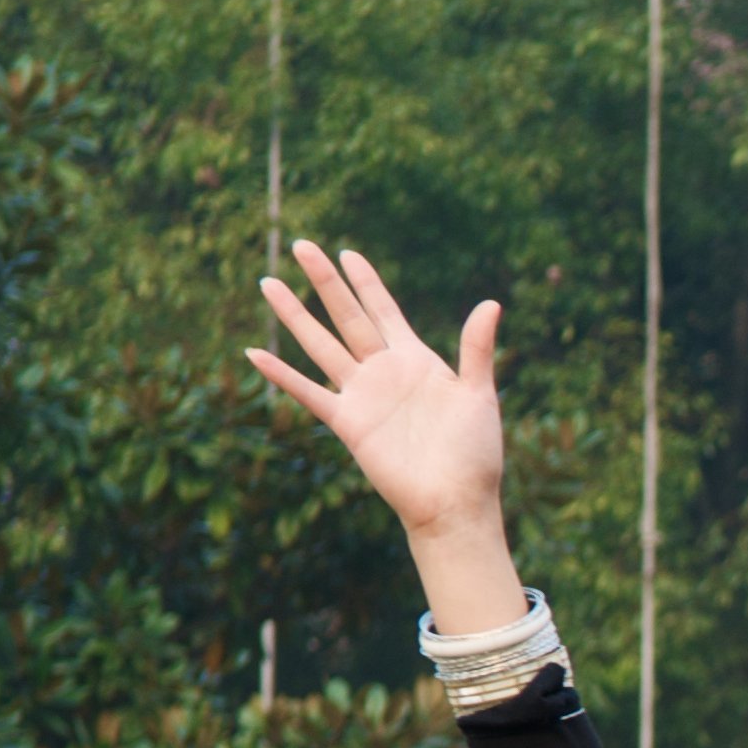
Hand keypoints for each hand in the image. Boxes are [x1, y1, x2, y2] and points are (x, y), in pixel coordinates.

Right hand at [247, 242, 524, 632]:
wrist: (457, 502)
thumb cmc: (475, 454)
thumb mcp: (478, 395)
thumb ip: (477, 349)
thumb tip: (491, 302)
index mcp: (417, 360)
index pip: (385, 310)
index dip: (367, 282)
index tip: (348, 252)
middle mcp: (384, 371)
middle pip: (347, 316)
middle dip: (325, 281)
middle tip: (302, 245)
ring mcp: (363, 396)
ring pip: (321, 344)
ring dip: (295, 314)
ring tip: (269, 283)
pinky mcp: (349, 423)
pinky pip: (308, 393)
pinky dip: (282, 374)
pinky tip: (255, 353)